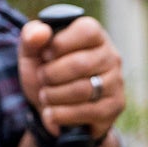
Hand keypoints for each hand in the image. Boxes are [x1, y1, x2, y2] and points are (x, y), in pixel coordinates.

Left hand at [16, 15, 122, 136]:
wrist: (50, 106)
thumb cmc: (45, 71)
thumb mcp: (32, 51)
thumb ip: (31, 35)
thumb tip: (41, 32)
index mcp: (94, 35)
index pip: (86, 31)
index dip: (60, 44)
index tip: (45, 55)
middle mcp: (111, 56)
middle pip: (80, 64)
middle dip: (50, 75)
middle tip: (41, 78)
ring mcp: (116, 82)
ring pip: (82, 90)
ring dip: (53, 96)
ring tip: (45, 96)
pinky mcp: (115, 106)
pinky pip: (86, 112)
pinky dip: (60, 115)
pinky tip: (51, 113)